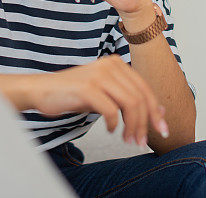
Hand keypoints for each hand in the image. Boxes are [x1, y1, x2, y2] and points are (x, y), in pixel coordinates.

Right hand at [33, 55, 168, 145]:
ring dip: (132, 127)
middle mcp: (110, 65)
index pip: (144, 88)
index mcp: (116, 63)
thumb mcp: (105, 93)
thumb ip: (128, 98)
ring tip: (129, 140)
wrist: (43, 90)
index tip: (162, 128)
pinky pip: (111, 110)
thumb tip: (159, 111)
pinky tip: (110, 130)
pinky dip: (114, 124)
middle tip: (143, 142)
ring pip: (130, 104)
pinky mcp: (88, 88)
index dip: (155, 110)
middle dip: (146, 123)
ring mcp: (99, 75)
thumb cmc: (74, 93)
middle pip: (140, 97)